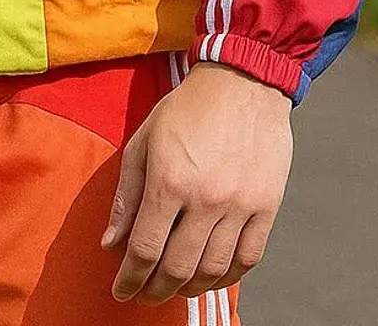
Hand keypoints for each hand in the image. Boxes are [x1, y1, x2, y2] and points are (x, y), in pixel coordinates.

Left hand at [101, 60, 292, 304]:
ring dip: (189, 288)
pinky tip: (211, 277)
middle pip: (177, 267)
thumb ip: (126, 195)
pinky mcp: (266, 206)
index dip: (130, 277)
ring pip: (213, 270)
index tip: (121, 290)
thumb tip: (111, 242)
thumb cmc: (187, 108)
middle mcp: (205, 199)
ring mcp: (239, 205)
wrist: (242, 82)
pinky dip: (227, 277)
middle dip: (155, 290)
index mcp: (169, 181)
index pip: (145, 249)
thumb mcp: (144, 141)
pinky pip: (248, 258)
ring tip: (174, 289)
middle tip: (144, 295)